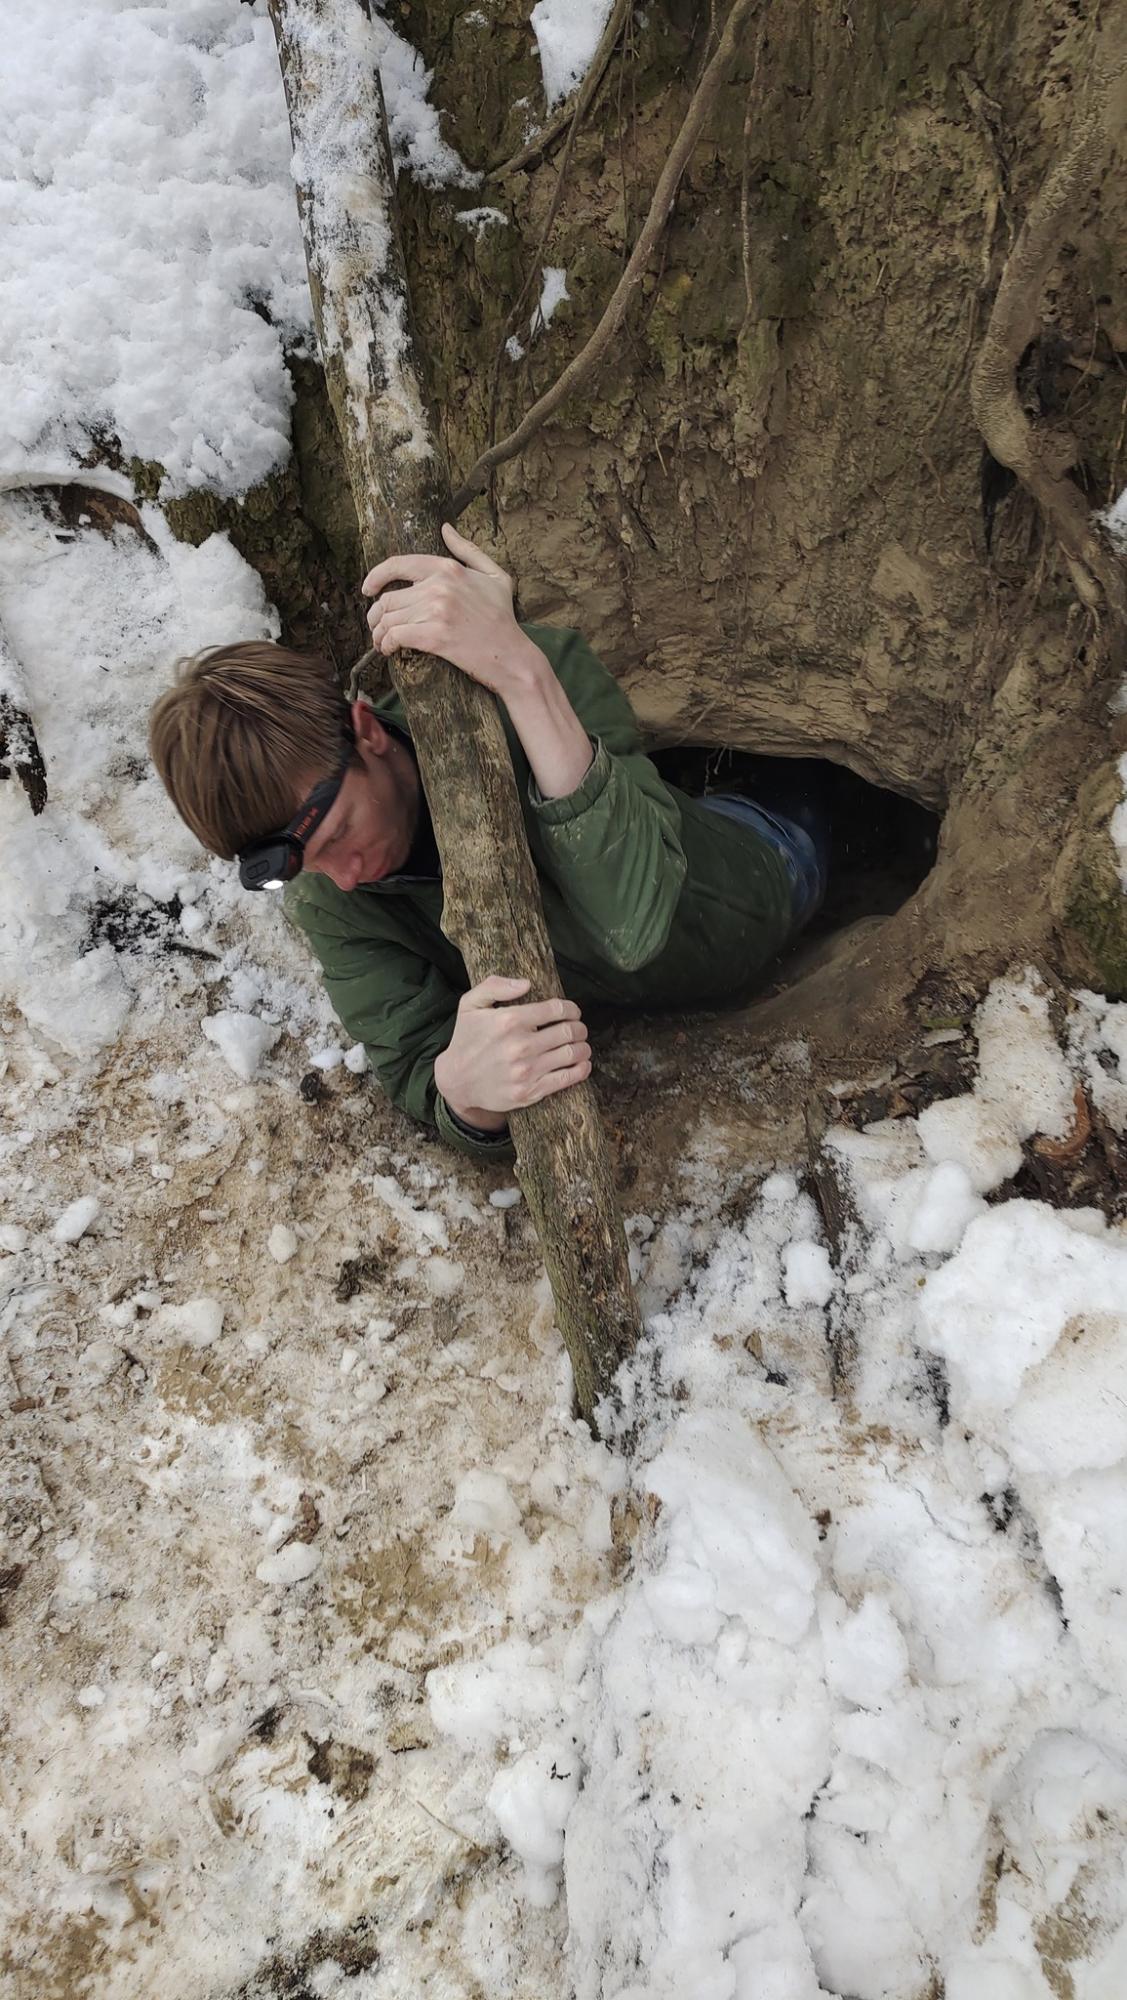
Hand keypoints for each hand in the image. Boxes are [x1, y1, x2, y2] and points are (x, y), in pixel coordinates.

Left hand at [363, 523, 541, 696]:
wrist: (512, 656)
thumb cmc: (503, 618)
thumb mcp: (494, 575)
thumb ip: (467, 550)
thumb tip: (445, 528)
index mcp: (449, 568)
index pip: (399, 564)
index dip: (376, 576)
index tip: (367, 588)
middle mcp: (439, 587)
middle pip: (388, 598)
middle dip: (376, 615)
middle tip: (377, 627)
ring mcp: (435, 612)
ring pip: (388, 618)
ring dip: (379, 633)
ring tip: (382, 642)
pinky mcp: (433, 637)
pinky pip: (395, 636)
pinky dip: (386, 644)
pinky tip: (389, 650)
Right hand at [434, 976, 590, 1125]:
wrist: (456, 1081)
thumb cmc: (467, 1039)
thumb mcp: (470, 1005)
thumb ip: (495, 985)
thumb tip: (526, 984)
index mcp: (509, 1020)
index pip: (556, 1009)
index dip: (571, 1009)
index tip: (573, 1012)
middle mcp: (520, 1045)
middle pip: (568, 1031)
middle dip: (579, 1028)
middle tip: (578, 1029)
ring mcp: (526, 1071)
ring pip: (572, 1054)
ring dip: (583, 1047)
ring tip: (581, 1045)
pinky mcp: (529, 1091)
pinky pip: (566, 1079)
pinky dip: (582, 1069)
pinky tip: (583, 1064)